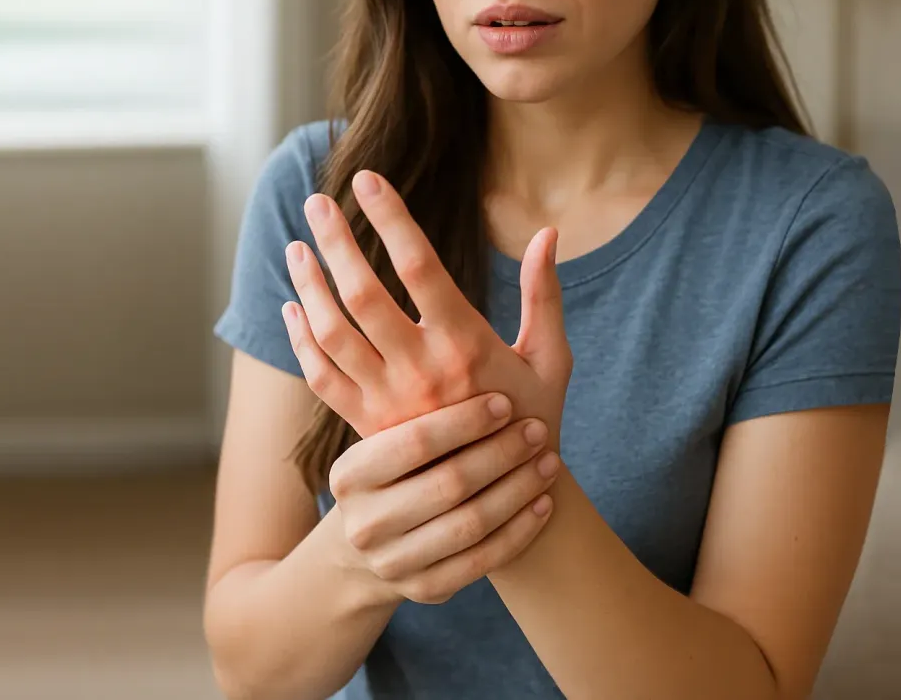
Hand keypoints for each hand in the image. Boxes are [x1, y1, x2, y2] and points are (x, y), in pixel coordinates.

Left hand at [281, 170, 571, 446]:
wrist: (504, 502)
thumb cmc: (534, 420)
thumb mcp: (551, 357)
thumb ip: (545, 293)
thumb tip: (549, 232)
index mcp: (466, 343)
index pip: (418, 264)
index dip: (390, 217)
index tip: (367, 180)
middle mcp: (421, 370)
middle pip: (362, 293)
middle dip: (335, 242)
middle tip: (317, 202)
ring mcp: (388, 401)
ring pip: (331, 332)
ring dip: (309, 286)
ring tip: (297, 248)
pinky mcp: (367, 428)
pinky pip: (321, 378)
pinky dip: (300, 340)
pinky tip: (293, 308)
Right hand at [328, 390, 561, 605]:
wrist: (376, 539)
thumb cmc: (397, 464)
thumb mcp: (390, 428)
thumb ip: (415, 384)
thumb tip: (450, 310)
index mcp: (350, 474)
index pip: (413, 442)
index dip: (464, 421)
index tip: (505, 400)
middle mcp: (364, 523)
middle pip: (447, 485)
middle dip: (500, 454)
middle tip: (538, 430)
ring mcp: (392, 563)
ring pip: (471, 525)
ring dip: (518, 490)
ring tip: (550, 461)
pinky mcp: (425, 590)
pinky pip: (484, 561)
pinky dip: (520, 529)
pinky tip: (544, 502)